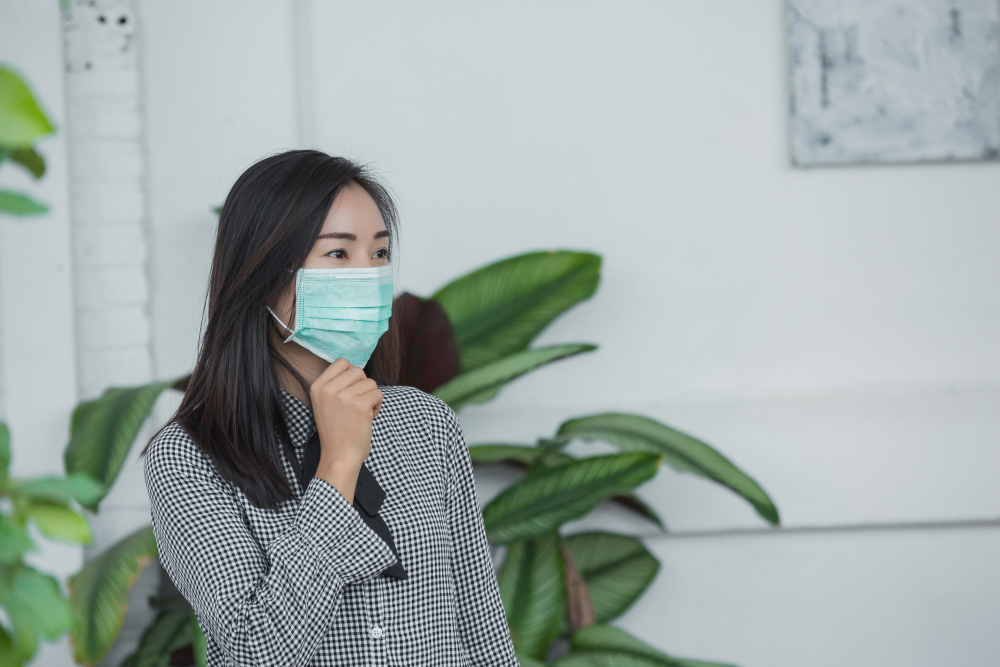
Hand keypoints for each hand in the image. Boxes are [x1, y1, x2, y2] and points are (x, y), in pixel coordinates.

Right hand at [309, 358, 382, 502]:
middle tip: (358, 403)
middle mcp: (328, 389)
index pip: (341, 362)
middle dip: (363, 386)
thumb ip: (335, 385)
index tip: (352, 389)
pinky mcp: (360, 405)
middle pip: (358, 371)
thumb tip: (355, 369)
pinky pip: (378, 394)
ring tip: (362, 413)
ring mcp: (344, 396)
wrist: (339, 456)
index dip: (352, 374)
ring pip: (371, 383)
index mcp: (317, 387)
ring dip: (371, 397)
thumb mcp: (325, 404)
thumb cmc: (336, 432)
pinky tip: (369, 418)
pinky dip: (378, 406)